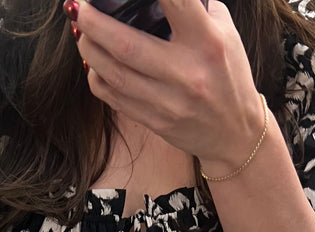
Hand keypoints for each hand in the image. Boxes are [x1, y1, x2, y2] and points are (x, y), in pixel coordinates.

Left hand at [74, 0, 266, 173]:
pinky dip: (96, 76)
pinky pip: (113, 97)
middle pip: (125, 45)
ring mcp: (168, 102)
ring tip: (81, 31)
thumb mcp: (225, 34)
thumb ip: (195, 9)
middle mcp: (186, 73)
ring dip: (89, 48)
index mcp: (207, 42)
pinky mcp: (155, 122)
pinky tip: (93, 62)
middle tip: (78, 7)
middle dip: (93, 22)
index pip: (175, 2)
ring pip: (113, 73)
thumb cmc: (229, 76)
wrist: (235, 135)